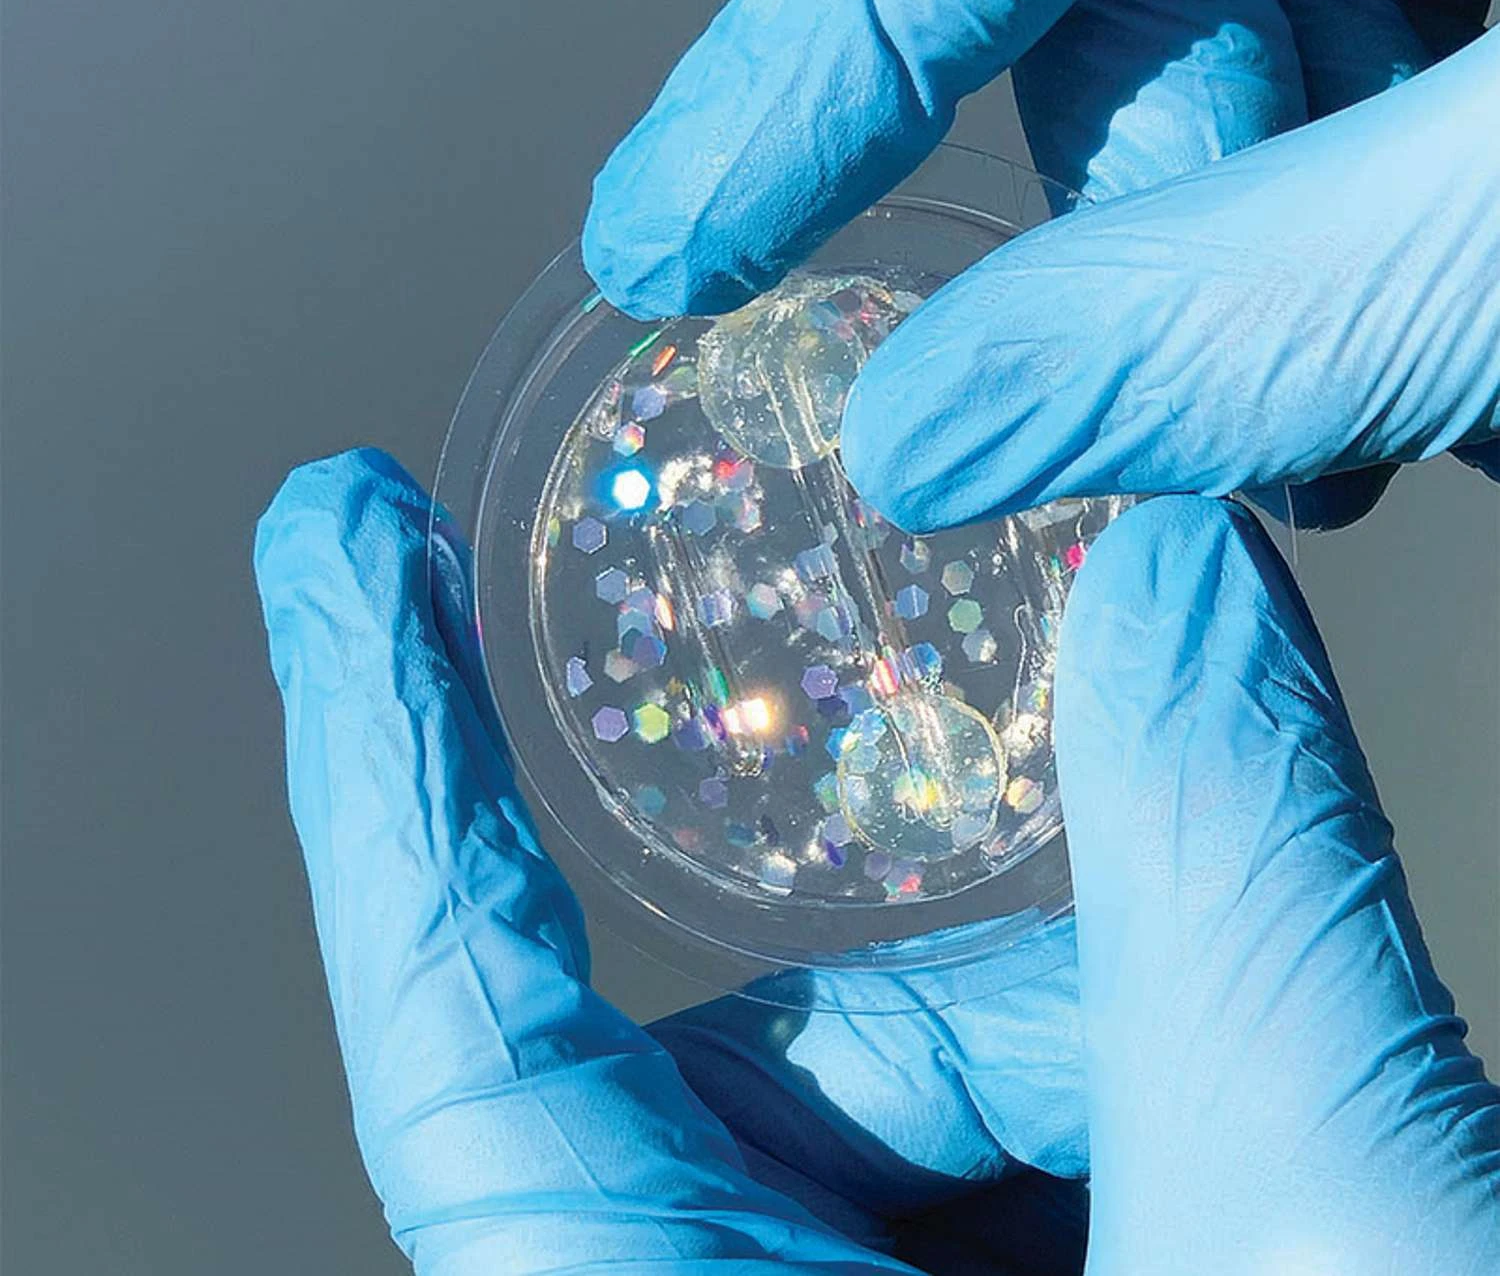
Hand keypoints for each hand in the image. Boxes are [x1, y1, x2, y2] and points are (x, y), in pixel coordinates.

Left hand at [256, 450, 1498, 1271]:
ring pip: (915, 1090)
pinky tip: (1249, 1128)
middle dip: (951, 994)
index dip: (372, 747)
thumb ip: (1231, 886)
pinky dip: (1124, 1089)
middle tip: (1135, 970)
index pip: (444, 1025)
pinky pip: (1010, 1143)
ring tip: (1283, 1144)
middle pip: (769, 1061)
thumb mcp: (1313, 1249)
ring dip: (1102, 1053)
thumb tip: (1165, 567)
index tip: (332, 532)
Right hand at [581, 0, 1498, 527]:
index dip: (804, 59)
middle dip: (1139, 218)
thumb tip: (926, 435)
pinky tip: (1430, 319)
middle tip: (1190, 414)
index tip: (670, 238)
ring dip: (1264, 246)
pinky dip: (1359, 200)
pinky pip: (1369, 32)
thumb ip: (1232, 315)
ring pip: (1245, 21)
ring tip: (1369, 411)